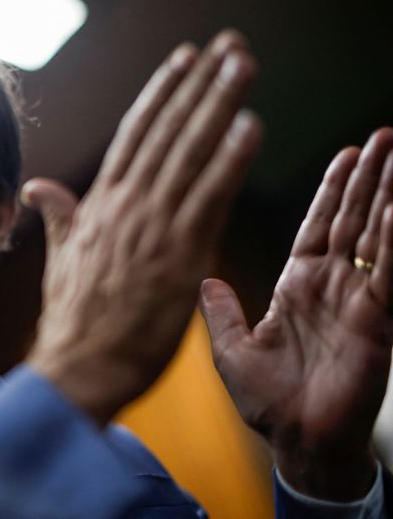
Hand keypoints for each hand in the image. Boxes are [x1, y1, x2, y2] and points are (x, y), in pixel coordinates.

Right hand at [23, 30, 261, 425]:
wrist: (80, 366)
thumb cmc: (74, 319)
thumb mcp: (61, 260)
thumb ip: (59, 216)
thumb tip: (40, 185)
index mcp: (99, 206)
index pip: (134, 136)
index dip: (161, 94)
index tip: (183, 62)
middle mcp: (126, 207)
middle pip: (167, 133)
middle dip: (199, 85)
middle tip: (226, 45)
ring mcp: (153, 229)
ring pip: (190, 155)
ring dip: (220, 106)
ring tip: (242, 66)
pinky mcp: (180, 257)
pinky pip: (209, 199)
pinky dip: (230, 161)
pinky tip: (249, 127)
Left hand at [200, 129, 392, 499]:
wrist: (295, 442)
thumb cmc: (265, 402)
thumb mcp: (230, 349)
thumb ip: (220, 312)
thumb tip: (205, 279)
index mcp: (296, 286)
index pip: (319, 225)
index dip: (333, 190)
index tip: (347, 153)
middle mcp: (330, 287)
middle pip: (351, 220)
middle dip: (367, 179)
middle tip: (383, 137)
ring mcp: (356, 302)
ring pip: (374, 237)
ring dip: (386, 196)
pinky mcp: (377, 323)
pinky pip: (388, 274)